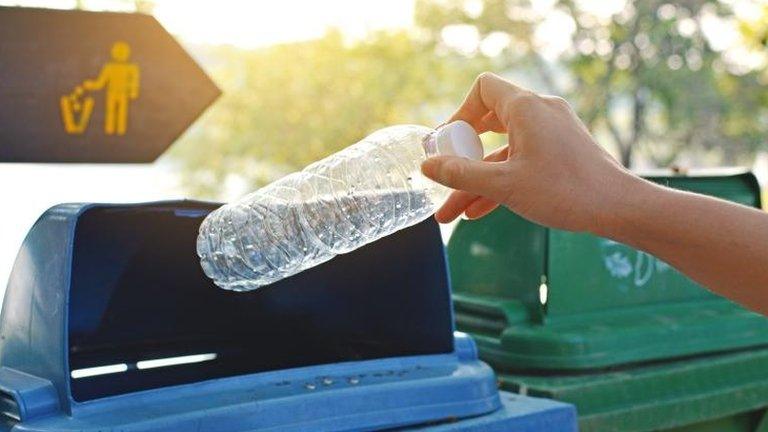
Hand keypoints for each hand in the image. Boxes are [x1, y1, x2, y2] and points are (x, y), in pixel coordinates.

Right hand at [421, 72, 637, 233]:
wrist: (619, 208)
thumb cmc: (565, 191)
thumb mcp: (504, 185)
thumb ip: (461, 175)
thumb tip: (426, 167)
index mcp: (526, 108)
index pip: (483, 89)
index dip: (459, 114)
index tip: (447, 143)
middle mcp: (540, 112)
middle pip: (488, 122)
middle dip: (462, 155)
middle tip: (444, 175)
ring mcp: (552, 132)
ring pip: (503, 151)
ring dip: (476, 180)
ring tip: (449, 213)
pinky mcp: (561, 152)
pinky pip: (520, 161)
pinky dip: (500, 181)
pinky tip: (477, 211)